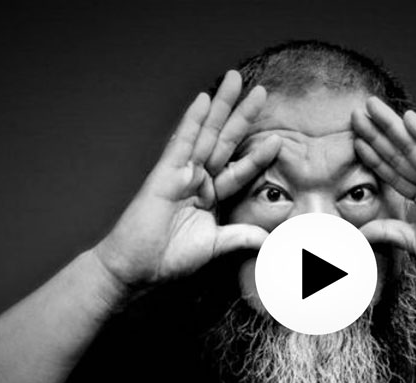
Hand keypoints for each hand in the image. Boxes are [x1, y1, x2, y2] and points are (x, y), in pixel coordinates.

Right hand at [94, 71, 280, 287]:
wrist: (137, 269)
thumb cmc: (169, 258)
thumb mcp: (215, 246)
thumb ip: (241, 237)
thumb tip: (269, 241)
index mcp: (210, 196)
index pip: (240, 170)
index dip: (258, 155)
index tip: (278, 140)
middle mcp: (197, 180)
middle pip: (226, 142)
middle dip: (243, 115)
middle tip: (262, 91)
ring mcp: (181, 174)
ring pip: (206, 134)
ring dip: (221, 106)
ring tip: (235, 79)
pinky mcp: (164, 174)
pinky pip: (182, 142)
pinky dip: (192, 120)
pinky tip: (203, 99)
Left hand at [352, 97, 415, 294]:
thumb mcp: (415, 243)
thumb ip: (389, 231)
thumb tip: (360, 233)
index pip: (393, 171)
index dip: (374, 155)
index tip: (354, 138)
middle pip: (401, 154)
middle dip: (378, 133)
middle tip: (356, 112)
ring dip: (394, 127)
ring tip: (373, 107)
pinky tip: (410, 119)